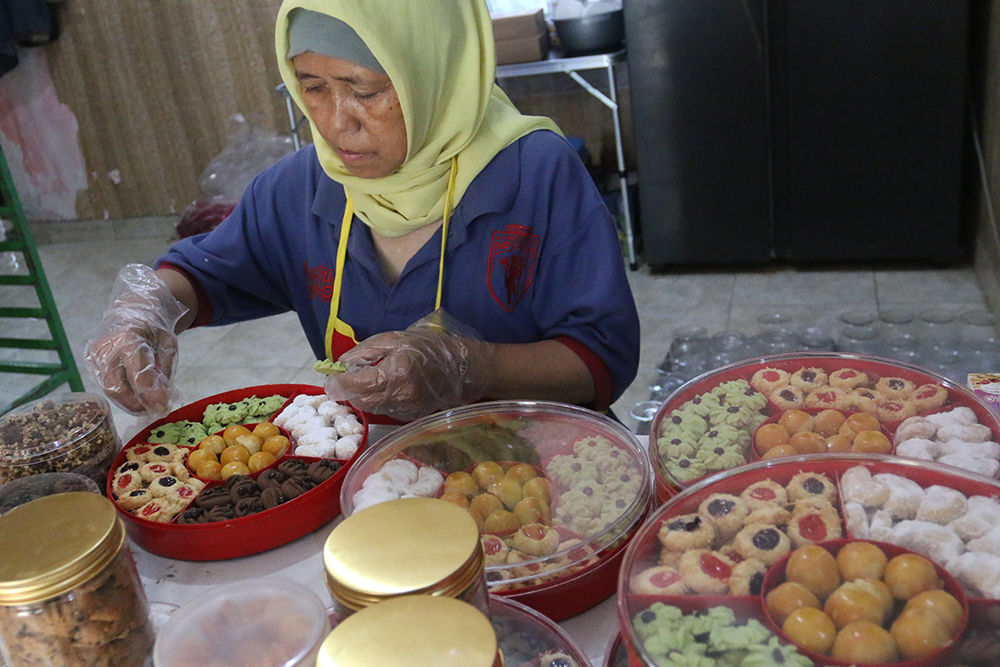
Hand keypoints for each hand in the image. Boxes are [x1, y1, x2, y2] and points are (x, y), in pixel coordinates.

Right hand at [84, 265, 187, 415]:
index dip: (150, 393)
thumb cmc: (153, 329)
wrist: (131, 312)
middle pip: (117, 387)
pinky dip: (124, 395)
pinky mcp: (91, 363)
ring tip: (150, 406)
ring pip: (110, 390)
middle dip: (138, 404)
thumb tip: (163, 400)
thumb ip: (164, 370)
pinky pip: (107, 385)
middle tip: (157, 410)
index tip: (163, 407)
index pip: (137, 373)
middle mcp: (105, 349)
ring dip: (131, 402)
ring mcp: (94, 357)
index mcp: (127, 338)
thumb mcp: (168, 344)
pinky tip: (138, 398)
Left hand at [325, 311, 494, 421]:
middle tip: (344, 378)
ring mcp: (406, 410)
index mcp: (395, 372)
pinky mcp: (410, 417)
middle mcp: (400, 396)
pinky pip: (384, 411)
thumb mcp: (394, 339)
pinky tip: (383, 388)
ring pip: (370, 408)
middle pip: (359, 401)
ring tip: (365, 380)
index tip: (331, 377)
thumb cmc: (428, 348)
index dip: (337, 382)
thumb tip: (341, 364)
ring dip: (361, 396)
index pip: (354, 385)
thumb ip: (365, 351)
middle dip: (347, 391)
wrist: (461, 368)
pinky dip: (377, 401)